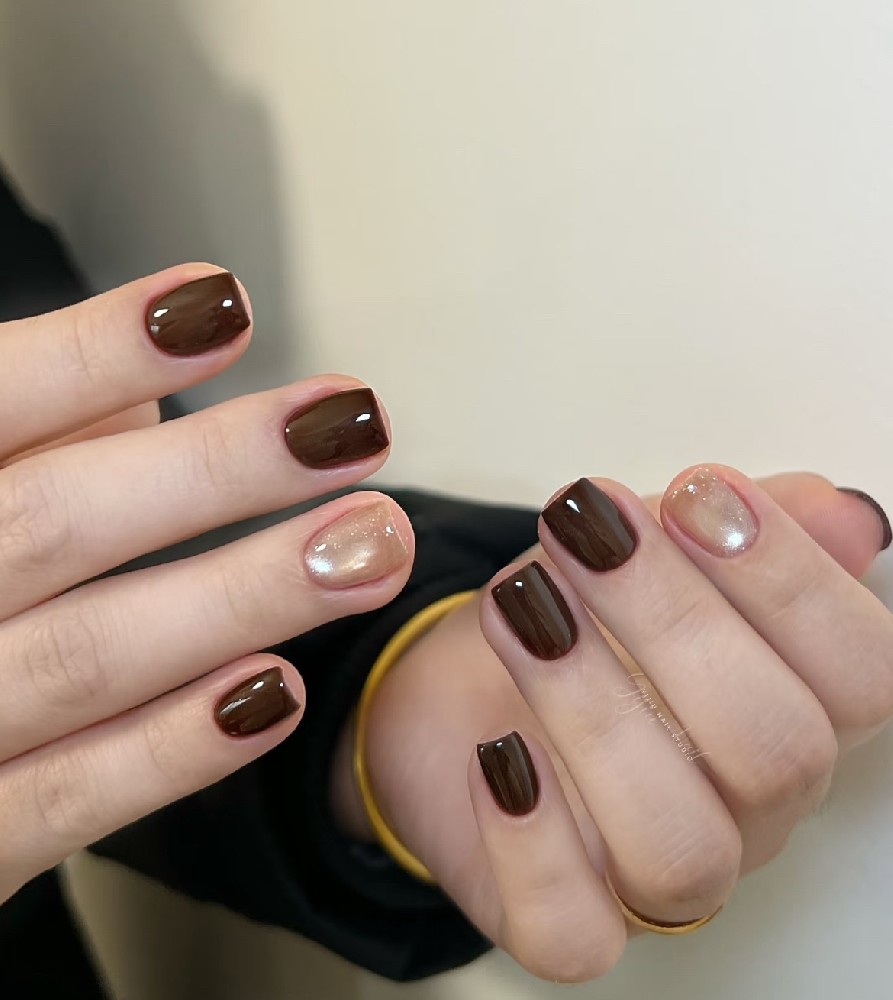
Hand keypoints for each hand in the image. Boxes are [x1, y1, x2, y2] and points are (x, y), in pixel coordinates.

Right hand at [0, 264, 412, 903]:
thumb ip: (32, 443)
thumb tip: (141, 392)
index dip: (94, 354)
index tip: (220, 302)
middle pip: (53, 525)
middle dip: (215, 471)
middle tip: (354, 426)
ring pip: (88, 658)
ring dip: (244, 597)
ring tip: (373, 545)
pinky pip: (69, 798)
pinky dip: (177, 746)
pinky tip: (280, 692)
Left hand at [354, 469, 890, 980]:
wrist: (454, 694)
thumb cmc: (565, 618)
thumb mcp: (640, 551)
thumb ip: (731, 532)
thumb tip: (846, 514)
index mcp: (788, 713)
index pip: (864, 676)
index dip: (793, 581)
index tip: (697, 490)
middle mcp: (743, 809)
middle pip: (776, 753)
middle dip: (677, 619)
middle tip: (588, 530)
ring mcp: (654, 878)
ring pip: (681, 849)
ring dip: (595, 711)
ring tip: (520, 607)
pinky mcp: (560, 919)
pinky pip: (574, 932)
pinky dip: (530, 839)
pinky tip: (494, 749)